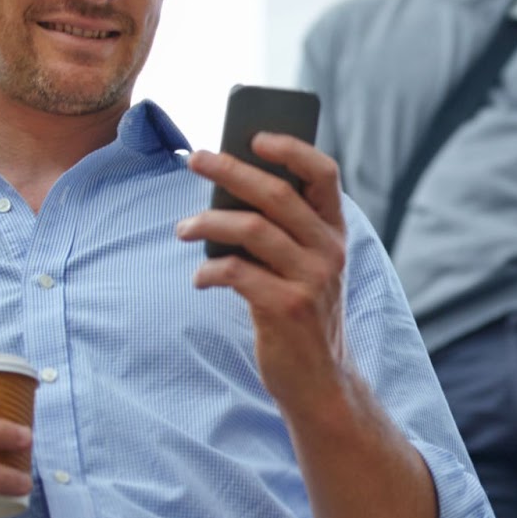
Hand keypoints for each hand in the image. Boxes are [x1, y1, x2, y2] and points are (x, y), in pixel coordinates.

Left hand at [178, 137, 349, 412]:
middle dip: (229, 171)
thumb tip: (226, 193)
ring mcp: (311, 280)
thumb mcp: (305, 268)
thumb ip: (282, 233)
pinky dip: (209, 271)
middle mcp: (329, 251)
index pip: (324, 174)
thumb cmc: (301, 315)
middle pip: (276, 193)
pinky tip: (200, 278)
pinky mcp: (287, 309)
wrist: (320, 381)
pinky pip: (236, 273)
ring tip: (181, 228)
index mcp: (335, 233)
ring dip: (207, 222)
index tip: (254, 136)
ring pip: (251, 229)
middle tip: (194, 160)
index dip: (292, 148)